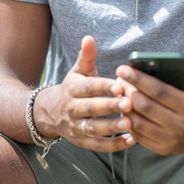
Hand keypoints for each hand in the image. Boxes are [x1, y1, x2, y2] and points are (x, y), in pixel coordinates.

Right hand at [40, 35, 134, 151]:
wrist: (52, 112)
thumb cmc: (74, 87)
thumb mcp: (78, 71)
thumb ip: (87, 56)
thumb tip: (89, 37)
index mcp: (73, 89)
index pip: (89, 87)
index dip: (103, 86)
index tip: (120, 84)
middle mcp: (73, 109)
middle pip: (91, 109)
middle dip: (109, 107)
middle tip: (128, 104)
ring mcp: (76, 127)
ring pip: (94, 129)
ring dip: (112, 127)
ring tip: (130, 124)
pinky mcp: (82, 142)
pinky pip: (98, 146)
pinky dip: (114, 145)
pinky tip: (131, 140)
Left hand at [115, 54, 183, 154]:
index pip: (159, 91)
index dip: (138, 79)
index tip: (122, 68)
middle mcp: (181, 127)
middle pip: (145, 107)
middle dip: (127, 91)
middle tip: (117, 80)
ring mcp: (172, 141)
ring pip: (139, 123)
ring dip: (124, 107)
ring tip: (118, 93)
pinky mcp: (164, 150)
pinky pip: (140, 137)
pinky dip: (129, 122)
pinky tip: (124, 109)